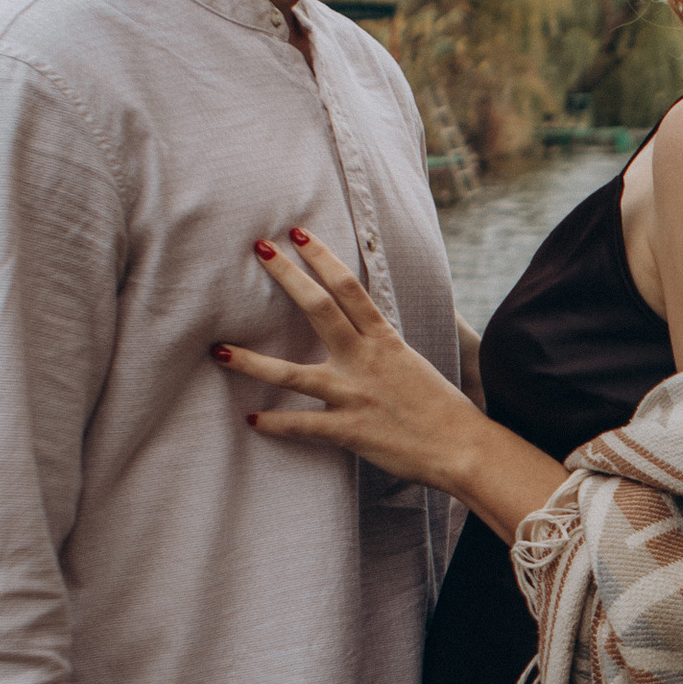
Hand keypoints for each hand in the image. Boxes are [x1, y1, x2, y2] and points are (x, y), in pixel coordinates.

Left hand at [215, 226, 483, 487]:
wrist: (463, 449)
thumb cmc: (442, 408)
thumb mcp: (413, 364)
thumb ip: (384, 345)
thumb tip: (367, 329)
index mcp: (385, 339)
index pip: (349, 287)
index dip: (323, 257)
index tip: (298, 234)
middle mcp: (365, 359)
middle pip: (319, 309)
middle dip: (287, 276)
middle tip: (259, 249)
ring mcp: (354, 395)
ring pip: (292, 374)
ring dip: (252, 362)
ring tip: (219, 350)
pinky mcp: (349, 430)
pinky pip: (303, 426)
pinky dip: (275, 424)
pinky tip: (252, 421)